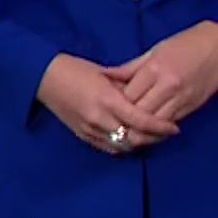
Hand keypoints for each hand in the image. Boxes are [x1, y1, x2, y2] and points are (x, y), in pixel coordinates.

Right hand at [36, 53, 178, 154]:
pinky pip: (109, 148)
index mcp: (106, 99)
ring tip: (152, 137)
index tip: (174, 127)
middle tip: (167, 133)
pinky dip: (124, 146)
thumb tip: (150, 97)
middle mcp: (99, 118)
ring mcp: (89, 129)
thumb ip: (127, 88)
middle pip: (135, 138)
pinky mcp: (82, 135)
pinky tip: (132, 140)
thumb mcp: (105, 75)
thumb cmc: (75, 69)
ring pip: (123, 146)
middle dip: (154, 138)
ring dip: (140, 144)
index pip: (141, 120)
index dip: (160, 127)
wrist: (43, 77)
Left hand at [105, 22, 217, 123]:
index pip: (128, 95)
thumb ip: (130, 68)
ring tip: (129, 125)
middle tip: (115, 118)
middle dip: (125, 117)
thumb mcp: (154, 51)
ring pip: (154, 123)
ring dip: (141, 126)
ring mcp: (182, 99)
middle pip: (139, 112)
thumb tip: (104, 76)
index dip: (115, 102)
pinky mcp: (192, 107)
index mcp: (155, 69)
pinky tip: (148, 126)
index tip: (108, 102)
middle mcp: (168, 87)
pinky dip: (157, 126)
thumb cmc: (185, 44)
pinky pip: (170, 123)